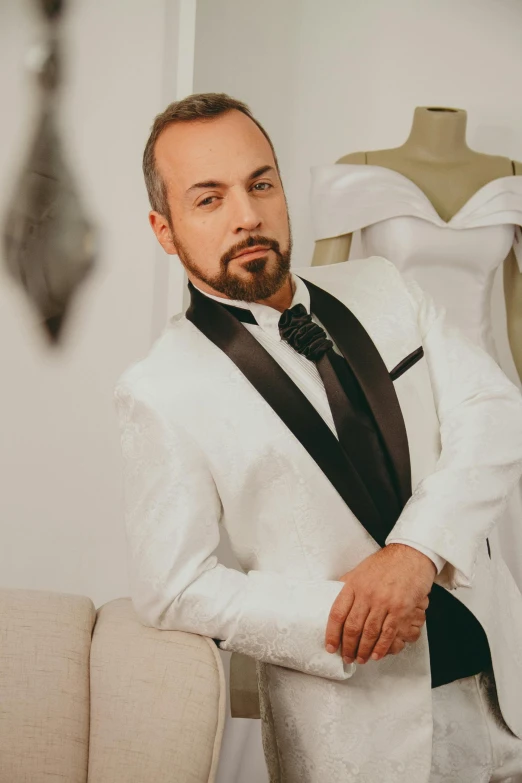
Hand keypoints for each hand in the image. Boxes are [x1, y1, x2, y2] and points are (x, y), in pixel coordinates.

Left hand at [325, 544, 435, 663]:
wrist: (411, 555)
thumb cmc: (386, 563)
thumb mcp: (360, 570)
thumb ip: (348, 585)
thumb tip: (334, 596)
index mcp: (353, 585)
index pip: (337, 613)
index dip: (332, 633)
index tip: (330, 646)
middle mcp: (367, 594)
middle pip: (352, 627)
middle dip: (348, 647)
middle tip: (346, 657)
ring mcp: (384, 602)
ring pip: (369, 633)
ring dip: (363, 650)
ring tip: (360, 659)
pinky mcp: (400, 609)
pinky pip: (388, 633)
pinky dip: (381, 647)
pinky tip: (376, 654)